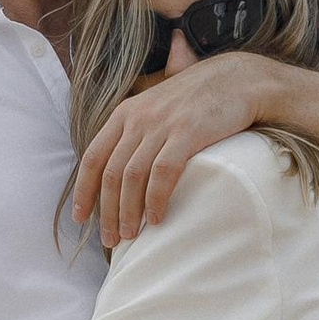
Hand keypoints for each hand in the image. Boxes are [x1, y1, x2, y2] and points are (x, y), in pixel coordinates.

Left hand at [67, 51, 281, 247]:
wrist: (238, 78)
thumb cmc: (199, 98)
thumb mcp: (157, 106)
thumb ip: (136, 129)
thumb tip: (121, 167)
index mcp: (125, 113)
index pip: (92, 157)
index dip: (83, 191)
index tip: (80, 218)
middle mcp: (138, 118)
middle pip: (110, 173)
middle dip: (106, 212)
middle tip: (111, 240)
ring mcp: (162, 125)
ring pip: (132, 176)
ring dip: (128, 211)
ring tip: (130, 236)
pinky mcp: (187, 133)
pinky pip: (162, 172)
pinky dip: (155, 198)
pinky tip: (156, 218)